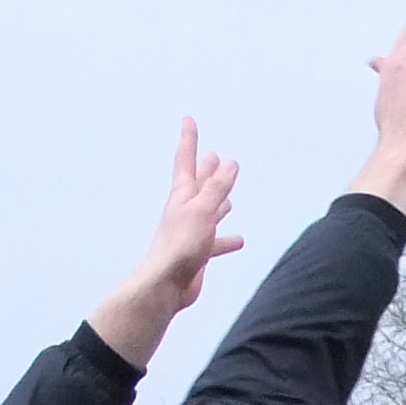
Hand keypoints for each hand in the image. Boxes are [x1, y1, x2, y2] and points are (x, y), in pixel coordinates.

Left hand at [89, 121, 246, 365]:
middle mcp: (184, 210)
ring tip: (230, 196)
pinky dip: (226, 238)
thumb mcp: (202, 210)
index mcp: (182, 196)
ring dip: (218, 202)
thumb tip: (230, 162)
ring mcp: (190, 231)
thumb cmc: (181, 245)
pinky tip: (239, 239)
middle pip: (198, 184)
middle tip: (212, 155)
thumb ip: (217, 187)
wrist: (166, 285)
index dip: (189, 139)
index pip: (186, 160)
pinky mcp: (197, 252)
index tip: (188, 119)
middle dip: (206, 170)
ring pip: (208, 212)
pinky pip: (215, 241)